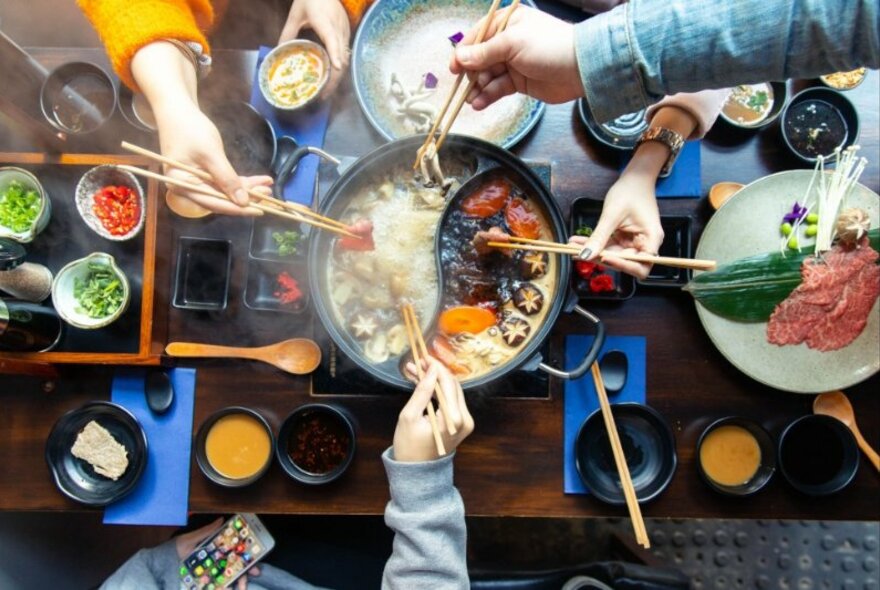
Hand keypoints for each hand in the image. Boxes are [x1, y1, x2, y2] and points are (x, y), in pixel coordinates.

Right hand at [156, 103, 273, 215]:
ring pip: (225, 191)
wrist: (178, 110)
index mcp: (182, 185)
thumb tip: (243, 201)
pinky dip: (241, 181)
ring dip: (246, 188)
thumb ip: (227, 179)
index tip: (260, 210)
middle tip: (269, 194)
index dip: (238, 208)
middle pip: (221, 199)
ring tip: (267, 186)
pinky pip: (224, 181)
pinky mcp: (203, 174)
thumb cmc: (190, 129)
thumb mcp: (211, 155)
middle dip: (246, 198)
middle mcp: (187, 188)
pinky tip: (259, 180)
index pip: (214, 203)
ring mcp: (195, 181)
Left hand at [175, 518, 261, 589]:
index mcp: (213, 553)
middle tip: (252, 579)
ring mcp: (207, 578)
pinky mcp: (200, 586)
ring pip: (225, 583)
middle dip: (244, 577)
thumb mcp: (189, 539)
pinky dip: (221, 589)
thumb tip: (221, 520)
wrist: (158, 566)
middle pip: (233, 572)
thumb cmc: (175, 551)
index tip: (254, 566)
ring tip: (240, 589)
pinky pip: (213, 588)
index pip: (233, 557)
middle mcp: (213, 566)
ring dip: (235, 585)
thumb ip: (205, 532)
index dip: (246, 560)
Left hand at [280, 0, 350, 95]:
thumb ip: (288, 32)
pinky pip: (345, 53)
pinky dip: (339, 67)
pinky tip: (331, 77)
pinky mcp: (346, 33)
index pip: (332, 39)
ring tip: (327, 91)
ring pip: (345, 57)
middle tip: (323, 94)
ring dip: (338, 76)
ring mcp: (345, 31)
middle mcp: (338, 27)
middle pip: (342, 55)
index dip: (335, 54)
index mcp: (325, 21)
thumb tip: (280, 51)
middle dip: (335, 77)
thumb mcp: (296, 13)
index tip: (336, 68)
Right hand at [394, 360, 473, 461]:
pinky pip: (450, 401)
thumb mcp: (409, 416)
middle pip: (452, 386)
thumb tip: (431, 370)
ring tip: (415, 371)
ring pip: (451, 392)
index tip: (423, 357)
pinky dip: (437, 391)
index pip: (448, 384)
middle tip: (417, 362)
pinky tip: (422, 383)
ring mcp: (465, 422)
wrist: (417, 472)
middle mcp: (465, 420)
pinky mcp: (461, 423)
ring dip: (434, 380)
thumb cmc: (409, 447)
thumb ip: (422, 391)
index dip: (435, 368)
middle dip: (434, 372)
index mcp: (454, 419)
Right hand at [449, 6, 581, 109]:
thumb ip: (484, 53)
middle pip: (479, 59)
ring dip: (478, 88)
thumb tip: (459, 58)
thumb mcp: (512, 44)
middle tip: (465, 88)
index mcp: (506, 23)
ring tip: (472, 100)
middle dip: (471, 74)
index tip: (453, 69)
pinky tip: (479, 104)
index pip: (477, 37)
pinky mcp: (518, 82)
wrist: (580, 68)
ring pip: (487, 76)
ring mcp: (513, 63)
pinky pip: (498, 88)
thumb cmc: (548, 46)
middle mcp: (507, 42)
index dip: (463, 53)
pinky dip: (488, 96)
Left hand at [570, 170, 663, 278]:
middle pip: (625, 263)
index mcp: (651, 238)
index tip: (604, 258)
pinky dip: (595, 245)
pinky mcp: (624, 239)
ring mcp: (634, 242)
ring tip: (574, 247)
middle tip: (581, 254)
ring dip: (594, 252)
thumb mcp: (612, 214)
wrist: (634, 179)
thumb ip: (600, 237)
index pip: (640, 265)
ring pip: (613, 256)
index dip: (623, 265)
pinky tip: (579, 241)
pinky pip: (609, 247)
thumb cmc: (631, 191)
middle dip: (602, 259)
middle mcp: (645, 243)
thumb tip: (586, 255)